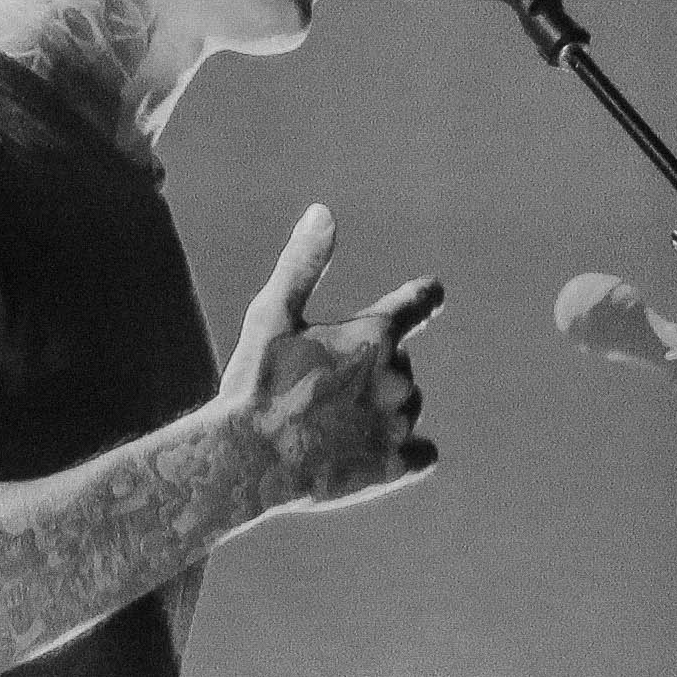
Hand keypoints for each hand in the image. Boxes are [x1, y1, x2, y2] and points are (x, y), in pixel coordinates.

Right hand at [219, 203, 443, 513]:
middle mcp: (399, 376)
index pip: (419, 303)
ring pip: (406, 408)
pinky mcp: (398, 465)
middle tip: (319, 391)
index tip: (431, 292)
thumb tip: (323, 211)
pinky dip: (403, 452)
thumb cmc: (254, 384)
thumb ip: (303, 263)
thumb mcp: (271, 315)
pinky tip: (365, 454)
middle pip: (400, 365)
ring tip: (330, 427)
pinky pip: (423, 453)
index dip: (423, 297)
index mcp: (374, 334)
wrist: (245, 462)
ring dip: (381, 411)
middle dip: (370, 372)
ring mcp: (400, 423)